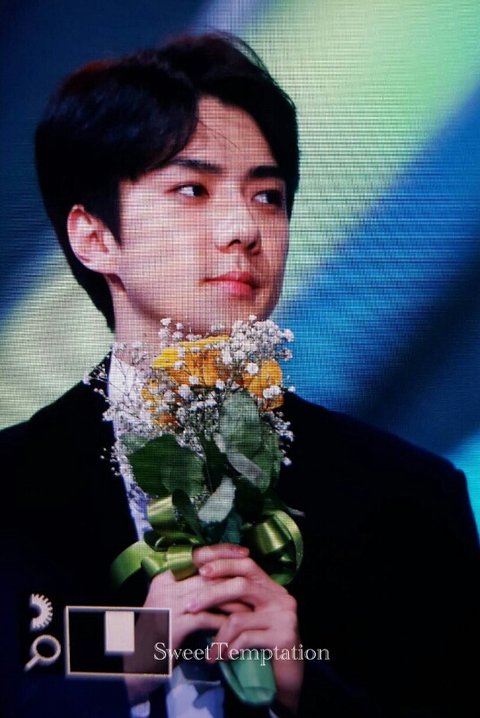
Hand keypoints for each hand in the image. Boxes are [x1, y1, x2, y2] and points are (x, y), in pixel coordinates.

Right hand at [124, 543, 249, 703]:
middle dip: (235, 575)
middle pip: (208, 573)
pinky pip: (207, 619)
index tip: (244, 552)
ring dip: (234, 601)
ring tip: (252, 606)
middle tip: (257, 579)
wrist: (138, 662)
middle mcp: (166, 585)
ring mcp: (168, 604)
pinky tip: (236, 627)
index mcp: (166, 576)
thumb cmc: (161, 631)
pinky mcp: (174, 625)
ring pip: (210, 594)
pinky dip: (224, 623)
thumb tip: (222, 575)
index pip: (198, 554)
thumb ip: (191, 589)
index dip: (222, 551)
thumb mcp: (173, 604)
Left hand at [189, 555, 303, 713]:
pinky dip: (230, 648)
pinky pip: (246, 639)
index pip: (247, 564)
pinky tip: (225, 657)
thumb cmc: (263, 644)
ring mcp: (284, 616)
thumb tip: (200, 585)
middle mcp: (281, 596)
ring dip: (218, 637)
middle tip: (189, 607)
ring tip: (211, 653)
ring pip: (239, 617)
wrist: (289, 676)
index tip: (200, 570)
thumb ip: (235, 600)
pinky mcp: (284, 637)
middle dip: (210, 595)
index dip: (223, 564)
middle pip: (241, 585)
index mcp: (271, 587)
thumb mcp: (250, 617)